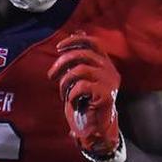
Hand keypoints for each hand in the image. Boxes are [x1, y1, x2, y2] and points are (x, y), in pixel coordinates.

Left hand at [48, 33, 123, 161]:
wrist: (97, 128)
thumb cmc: (86, 103)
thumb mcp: (82, 77)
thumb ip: (80, 59)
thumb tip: (77, 33)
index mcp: (106, 64)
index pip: (93, 43)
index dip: (75, 41)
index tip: (59, 47)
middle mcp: (110, 71)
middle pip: (82, 55)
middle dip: (62, 63)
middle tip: (51, 75)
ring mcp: (109, 82)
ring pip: (80, 70)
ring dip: (65, 82)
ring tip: (63, 93)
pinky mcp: (106, 95)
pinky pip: (82, 86)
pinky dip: (71, 94)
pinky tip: (73, 102)